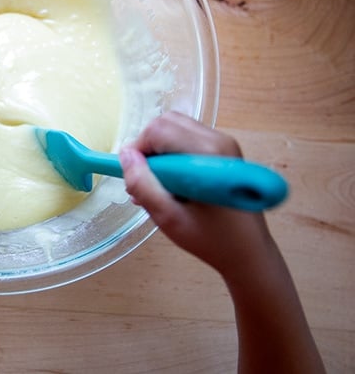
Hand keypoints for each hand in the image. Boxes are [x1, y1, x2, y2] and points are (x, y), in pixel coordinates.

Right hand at [119, 111, 277, 277]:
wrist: (250, 253)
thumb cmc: (211, 239)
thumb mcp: (168, 218)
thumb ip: (143, 185)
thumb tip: (125, 156)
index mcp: (207, 153)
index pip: (159, 130)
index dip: (138, 150)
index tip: (134, 178)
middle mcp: (219, 140)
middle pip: (167, 123)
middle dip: (148, 148)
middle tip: (146, 182)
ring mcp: (225, 143)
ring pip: (176, 129)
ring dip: (159, 153)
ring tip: (160, 187)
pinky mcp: (225, 150)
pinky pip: (187, 139)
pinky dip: (172, 156)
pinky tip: (175, 185)